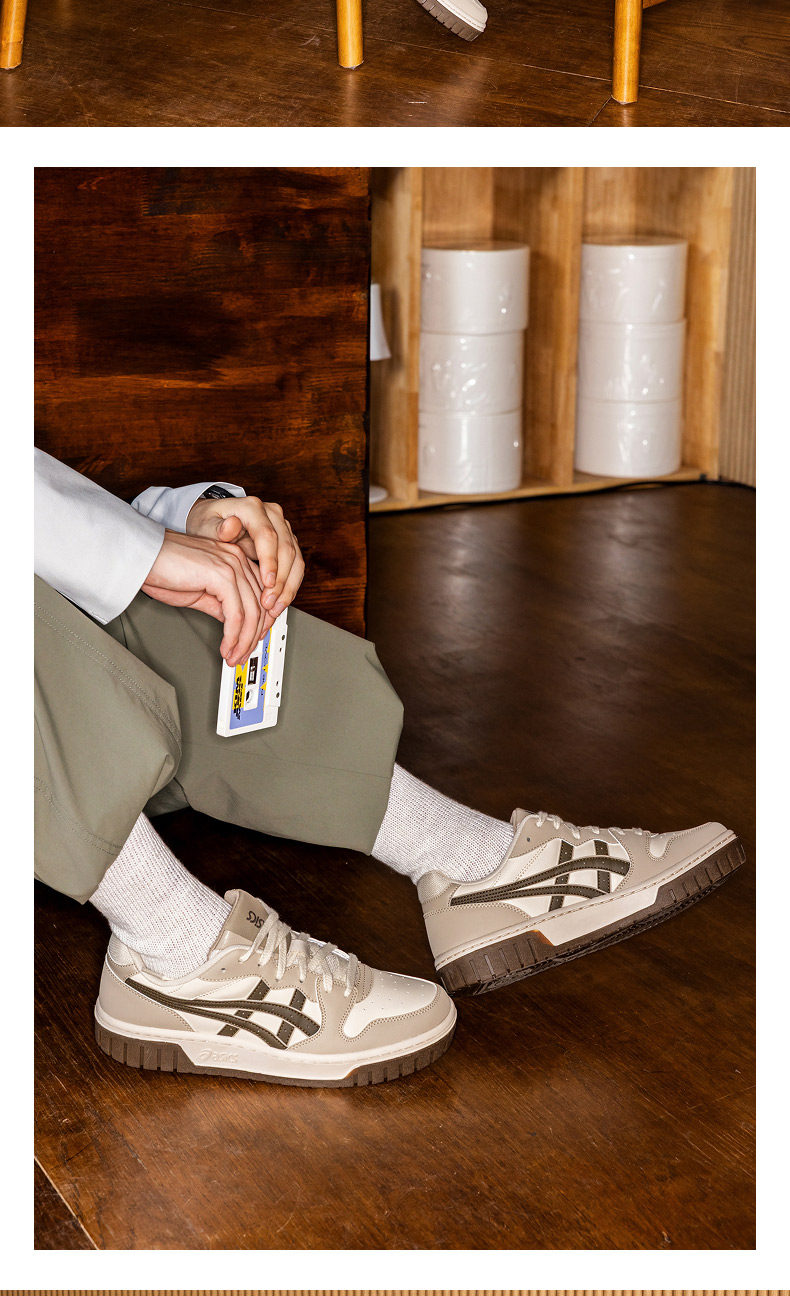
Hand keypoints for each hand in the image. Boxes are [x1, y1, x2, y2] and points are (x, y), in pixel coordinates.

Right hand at [142, 531, 267, 666]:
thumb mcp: (200, 591)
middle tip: (243, 655)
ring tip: (234, 656)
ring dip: (244, 642)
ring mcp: (232, 565)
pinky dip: (233, 637)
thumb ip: (221, 603)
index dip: (261, 623)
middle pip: (260, 605)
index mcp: (235, 558)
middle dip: (253, 637)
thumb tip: (234, 623)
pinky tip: (226, 647)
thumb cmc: (162, 568)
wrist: (141, 557)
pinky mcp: (222, 576)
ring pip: (251, 613)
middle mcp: (237, 559)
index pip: (261, 595)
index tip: (253, 642)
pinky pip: (236, 615)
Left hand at [186, 495, 304, 634]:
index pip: (267, 535)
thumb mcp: (205, 526)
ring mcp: (282, 528)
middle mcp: (272, 515)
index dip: (270, 561)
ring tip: (275, 607)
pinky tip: (280, 602)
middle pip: (287, 549)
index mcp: (253, 508)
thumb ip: (217, 529)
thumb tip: (232, 526)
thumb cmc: (208, 525)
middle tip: (269, 602)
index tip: (267, 583)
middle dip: (280, 581)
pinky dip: (289, 587)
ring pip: (296, 560)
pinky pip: (295, 566)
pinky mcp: (287, 542)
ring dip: (288, 587)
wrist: (214, 523)